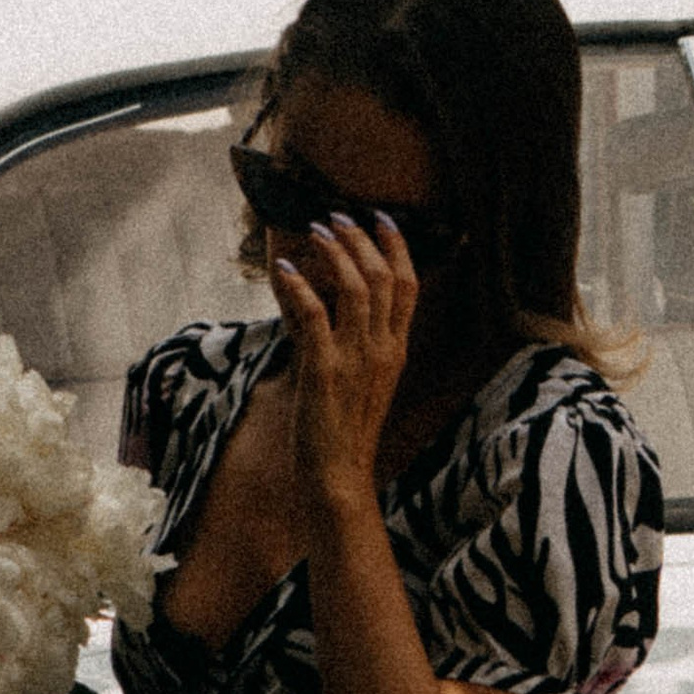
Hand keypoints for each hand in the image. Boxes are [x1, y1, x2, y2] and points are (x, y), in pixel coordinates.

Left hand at [273, 212, 417, 515]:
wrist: (339, 476)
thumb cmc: (344, 429)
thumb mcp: (359, 379)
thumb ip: (349, 339)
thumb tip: (323, 298)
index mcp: (395, 350)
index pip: (409, 285)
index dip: (397, 247)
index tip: (381, 218)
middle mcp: (382, 350)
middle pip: (384, 278)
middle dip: (361, 240)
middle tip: (337, 217)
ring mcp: (356, 360)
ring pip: (356, 289)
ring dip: (334, 254)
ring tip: (315, 232)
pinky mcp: (324, 371)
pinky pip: (315, 316)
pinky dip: (300, 286)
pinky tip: (284, 269)